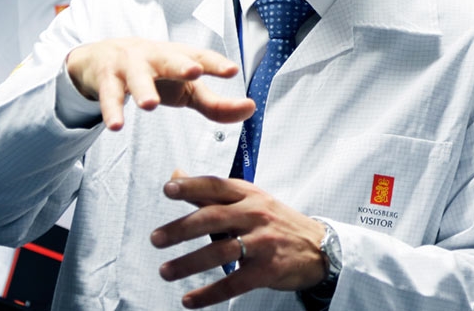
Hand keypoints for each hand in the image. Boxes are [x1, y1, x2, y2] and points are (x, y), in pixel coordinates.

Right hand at [65, 38, 253, 129]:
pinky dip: (111, 110)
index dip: (216, 63)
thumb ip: (216, 103)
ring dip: (143, 88)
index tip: (232, 71)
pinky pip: (109, 96)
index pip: (201, 56)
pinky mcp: (106, 79)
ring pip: (136, 76)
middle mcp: (155, 56)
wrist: (103, 57)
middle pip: (169, 58)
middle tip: (194, 72)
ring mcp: (129, 65)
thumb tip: (249, 110)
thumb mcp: (186, 88)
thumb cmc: (155, 72)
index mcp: (179, 56)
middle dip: (181, 64)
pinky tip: (115, 125)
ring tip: (149, 104)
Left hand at [150, 171, 327, 308]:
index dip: (191, 186)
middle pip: (214, 218)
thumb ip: (210, 191)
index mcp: (249, 194)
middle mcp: (256, 215)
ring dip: (189, 264)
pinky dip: (209, 293)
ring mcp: (262, 243)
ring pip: (220, 252)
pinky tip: (190, 300)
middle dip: (181, 229)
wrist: (317, 247)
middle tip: (156, 239)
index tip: (168, 189)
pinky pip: (233, 283)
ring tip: (166, 271)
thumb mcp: (249, 199)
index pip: (217, 185)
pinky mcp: (267, 270)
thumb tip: (176, 174)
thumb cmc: (275, 221)